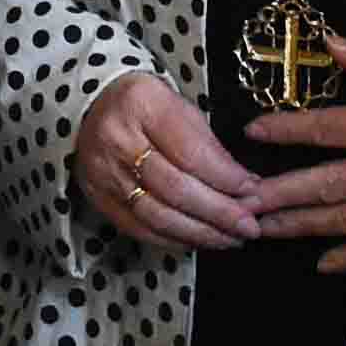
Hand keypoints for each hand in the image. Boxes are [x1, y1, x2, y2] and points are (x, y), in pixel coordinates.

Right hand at [74, 71, 263, 254]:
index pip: (189, 152)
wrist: (92, 106)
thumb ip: (209, 145)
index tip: (253, 191)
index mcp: (141, 105)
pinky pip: (139, 229)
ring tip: (231, 239)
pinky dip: (174, 240)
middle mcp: (117, 140)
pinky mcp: (99, 198)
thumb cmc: (146, 105)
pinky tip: (199, 241)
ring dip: (200, 233)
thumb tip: (245, 187)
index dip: (225, 177)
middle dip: (218, 212)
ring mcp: (104, 173)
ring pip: (158, 215)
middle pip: (174, 188)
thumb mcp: (180, 107)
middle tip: (250, 226)